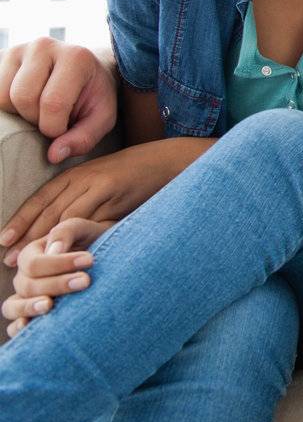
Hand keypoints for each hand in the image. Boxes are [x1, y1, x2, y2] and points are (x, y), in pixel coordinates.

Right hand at [0, 38, 118, 163]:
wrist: (85, 69)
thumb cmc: (94, 96)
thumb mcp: (101, 118)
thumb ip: (84, 138)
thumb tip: (53, 156)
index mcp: (76, 57)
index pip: (53, 102)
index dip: (54, 128)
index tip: (63, 130)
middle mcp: (44, 46)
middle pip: (22, 97)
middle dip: (34, 119)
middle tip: (49, 118)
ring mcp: (18, 49)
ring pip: (2, 97)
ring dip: (17, 113)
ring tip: (37, 109)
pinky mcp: (1, 57)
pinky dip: (5, 106)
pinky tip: (23, 104)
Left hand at [0, 140, 186, 266]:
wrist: (168, 160)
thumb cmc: (136, 176)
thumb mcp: (103, 183)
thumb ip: (82, 201)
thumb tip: (59, 231)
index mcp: (76, 174)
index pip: (41, 199)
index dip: (20, 220)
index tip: (3, 241)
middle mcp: (82, 178)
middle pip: (47, 209)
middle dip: (27, 235)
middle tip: (10, 260)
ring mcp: (98, 185)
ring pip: (64, 216)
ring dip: (45, 240)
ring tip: (31, 261)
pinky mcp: (114, 194)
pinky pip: (90, 219)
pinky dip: (75, 237)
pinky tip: (65, 252)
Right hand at [2, 218, 109, 337]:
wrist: (112, 262)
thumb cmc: (94, 241)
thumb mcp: (83, 229)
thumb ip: (66, 232)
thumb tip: (52, 251)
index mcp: (32, 254)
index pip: (33, 263)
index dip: (59, 263)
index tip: (90, 260)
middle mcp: (24, 278)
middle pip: (28, 285)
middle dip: (57, 283)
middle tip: (86, 280)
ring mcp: (25, 299)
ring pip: (13, 307)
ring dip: (30, 307)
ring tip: (50, 305)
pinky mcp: (32, 317)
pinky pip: (15, 326)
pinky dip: (19, 328)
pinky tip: (30, 326)